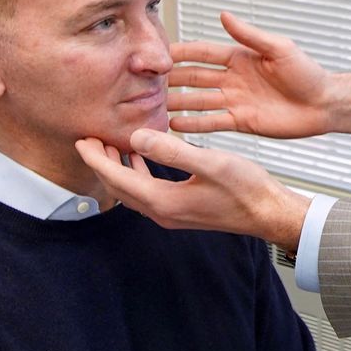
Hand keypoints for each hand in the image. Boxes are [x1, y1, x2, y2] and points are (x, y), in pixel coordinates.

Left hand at [75, 129, 309, 251]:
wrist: (268, 213)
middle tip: (90, 137)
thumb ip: (172, 150)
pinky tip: (141, 156)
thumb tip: (138, 137)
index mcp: (164, 201)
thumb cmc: (247, 189)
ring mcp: (171, 213)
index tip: (82, 139)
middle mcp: (162, 211)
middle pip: (119, 188)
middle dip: (101, 163)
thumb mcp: (211, 163)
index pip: (117, 179)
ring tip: (110, 143)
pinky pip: (147, 191)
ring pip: (132, 190)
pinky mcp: (181, 208)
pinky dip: (137, 172)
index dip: (96, 159)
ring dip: (118, 168)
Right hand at [168, 11, 350, 138]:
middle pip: (196, 77)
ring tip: (155, 105)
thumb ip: (250, 35)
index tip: (160, 52)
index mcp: (241, 56)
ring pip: (200, 100)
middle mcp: (234, 78)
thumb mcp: (279, 49)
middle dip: (173, 78)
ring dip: (179, 102)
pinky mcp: (241, 121)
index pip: (204, 52)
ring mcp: (236, 100)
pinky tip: (175, 124)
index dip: (183, 52)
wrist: (324, 104)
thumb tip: (224, 15)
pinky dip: (194, 124)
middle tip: (148, 81)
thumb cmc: (308, 73)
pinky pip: (213, 121)